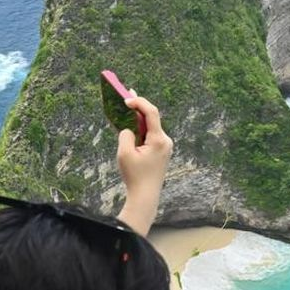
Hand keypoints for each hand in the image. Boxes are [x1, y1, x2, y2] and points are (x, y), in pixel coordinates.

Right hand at [116, 93, 172, 235]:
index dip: (139, 102)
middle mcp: (165, 141)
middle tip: (128, 94)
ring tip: (128, 106)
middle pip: (152, 118)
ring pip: (151, 127)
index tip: (126, 99)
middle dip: (139, 107)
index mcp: (159, 140)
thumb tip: (129, 128)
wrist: (145, 195)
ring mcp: (165, 146)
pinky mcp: (162, 152)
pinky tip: (132, 125)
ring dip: (139, 119)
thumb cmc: (135, 176)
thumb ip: (125, 134)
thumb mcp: (124, 153)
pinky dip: (141, 130)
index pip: (151, 113)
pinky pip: (151, 136)